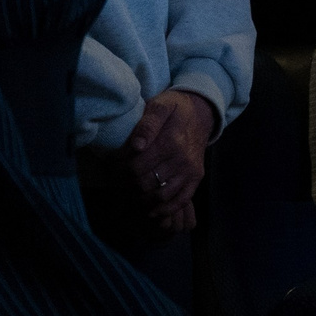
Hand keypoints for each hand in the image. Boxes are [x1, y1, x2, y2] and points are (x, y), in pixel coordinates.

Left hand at [124, 89, 212, 211]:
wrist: (202, 112)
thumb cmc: (176, 108)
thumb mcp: (161, 105)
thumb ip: (147, 123)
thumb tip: (136, 146)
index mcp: (170, 142)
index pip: (135, 167)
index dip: (119, 170)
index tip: (113, 166)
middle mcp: (182, 159)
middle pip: (145, 183)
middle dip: (127, 184)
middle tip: (119, 179)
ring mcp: (190, 170)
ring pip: (160, 196)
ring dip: (142, 198)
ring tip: (132, 190)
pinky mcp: (196, 177)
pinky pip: (182, 200)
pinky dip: (166, 209)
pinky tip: (151, 209)